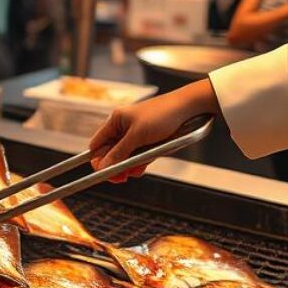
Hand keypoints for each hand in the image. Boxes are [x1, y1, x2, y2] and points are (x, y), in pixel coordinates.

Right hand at [88, 79, 218, 179]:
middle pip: (110, 153)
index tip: (102, 173)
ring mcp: (137, 136)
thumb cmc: (162, 114)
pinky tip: (139, 170)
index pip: (98, 144)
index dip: (98, 159)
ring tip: (131, 173)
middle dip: (113, 166)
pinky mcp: (149, 143)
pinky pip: (138, 158)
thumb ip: (119, 152)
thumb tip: (103, 166)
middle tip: (119, 178)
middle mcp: (124, 128)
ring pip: (124, 157)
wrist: (189, 109)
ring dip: (126, 167)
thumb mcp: (137, 135)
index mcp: (116, 121)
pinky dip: (138, 165)